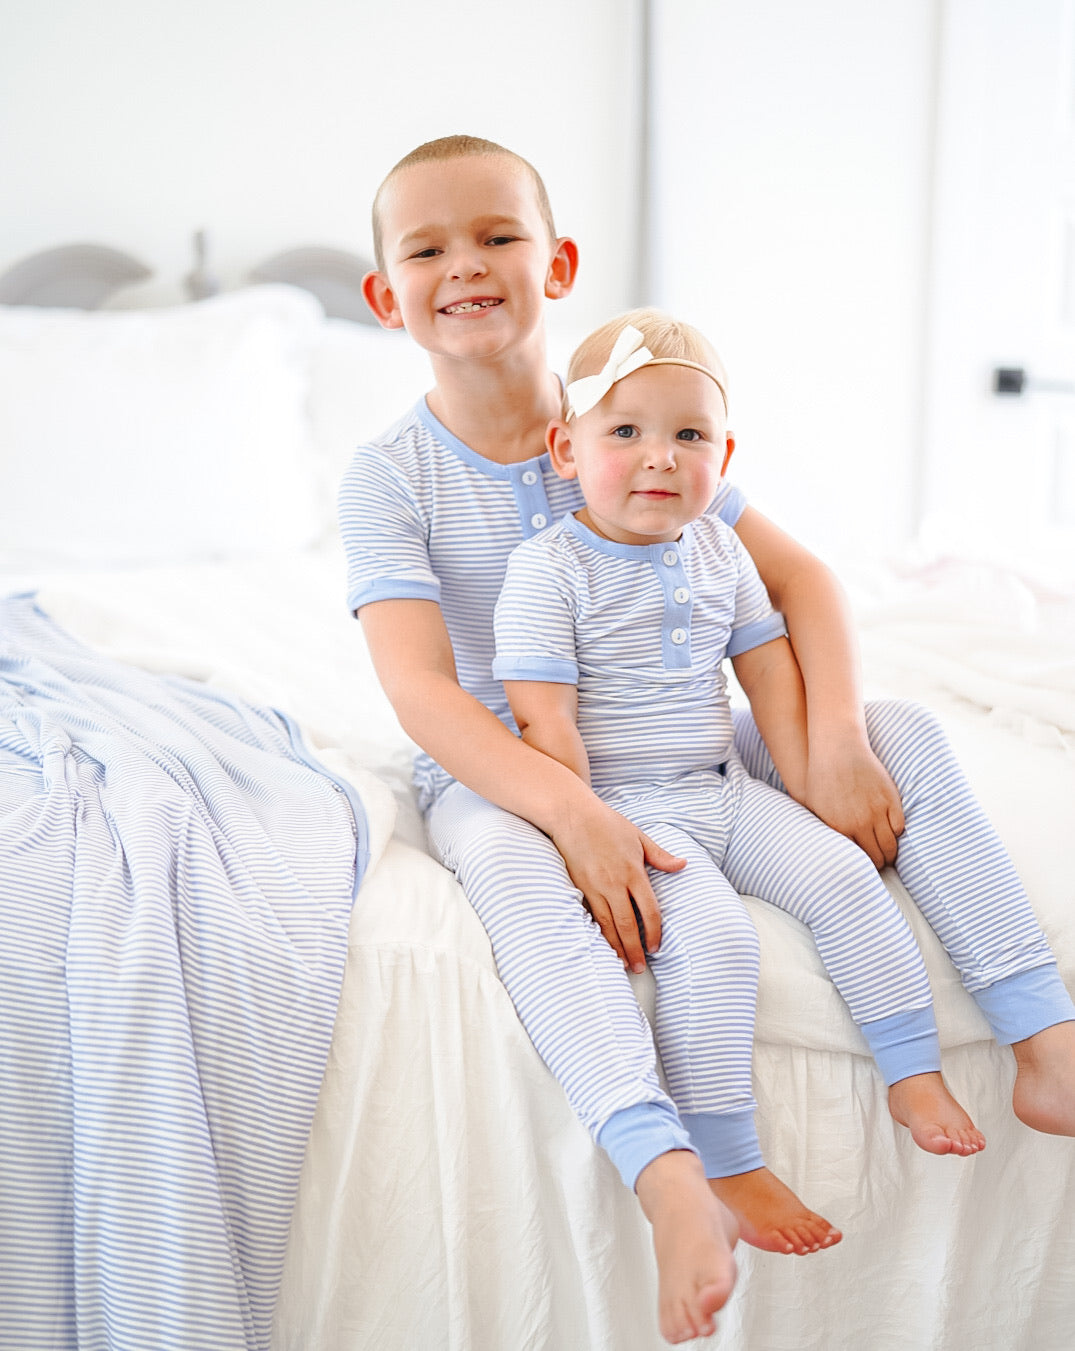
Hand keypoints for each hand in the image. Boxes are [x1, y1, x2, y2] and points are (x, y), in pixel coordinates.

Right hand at [549, 796, 685, 971]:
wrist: (573, 816)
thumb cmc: (607, 823)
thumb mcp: (639, 836)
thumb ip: (660, 856)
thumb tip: (683, 865)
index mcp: (634, 872)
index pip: (649, 911)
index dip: (654, 932)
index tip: (656, 947)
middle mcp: (615, 884)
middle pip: (627, 925)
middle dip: (634, 949)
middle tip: (640, 968)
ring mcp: (595, 887)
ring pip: (607, 925)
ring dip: (616, 947)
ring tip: (623, 964)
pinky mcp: (580, 887)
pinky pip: (591, 916)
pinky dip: (598, 934)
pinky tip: (603, 944)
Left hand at [803, 739, 904, 868]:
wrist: (837, 750)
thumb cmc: (820, 778)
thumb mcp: (813, 807)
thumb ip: (824, 830)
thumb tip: (830, 850)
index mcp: (839, 828)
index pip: (856, 859)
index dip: (862, 867)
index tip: (864, 870)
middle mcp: (859, 823)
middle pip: (876, 856)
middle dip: (879, 864)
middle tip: (880, 867)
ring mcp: (877, 811)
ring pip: (890, 845)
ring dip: (890, 853)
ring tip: (888, 856)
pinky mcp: (890, 799)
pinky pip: (899, 826)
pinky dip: (897, 833)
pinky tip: (892, 835)